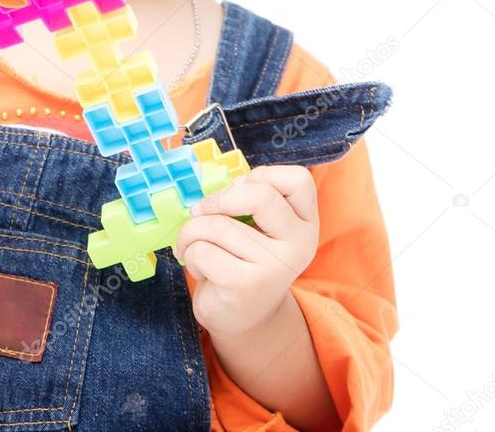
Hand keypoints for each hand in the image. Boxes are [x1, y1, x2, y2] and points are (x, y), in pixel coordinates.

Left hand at [173, 166, 319, 339]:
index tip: (237, 190)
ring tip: (194, 246)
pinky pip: (203, 250)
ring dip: (191, 232)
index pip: (298, 180)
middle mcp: (299, 244)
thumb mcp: (256, 226)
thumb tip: (214, 183)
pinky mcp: (248, 285)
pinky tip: (201, 269)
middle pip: (260, 195)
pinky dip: (190, 254)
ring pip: (218, 225)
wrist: (244, 318)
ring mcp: (275, 266)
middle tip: (200, 212)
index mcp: (304, 222)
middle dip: (217, 199)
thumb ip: (246, 200)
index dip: (261, 175)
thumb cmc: (242, 259)